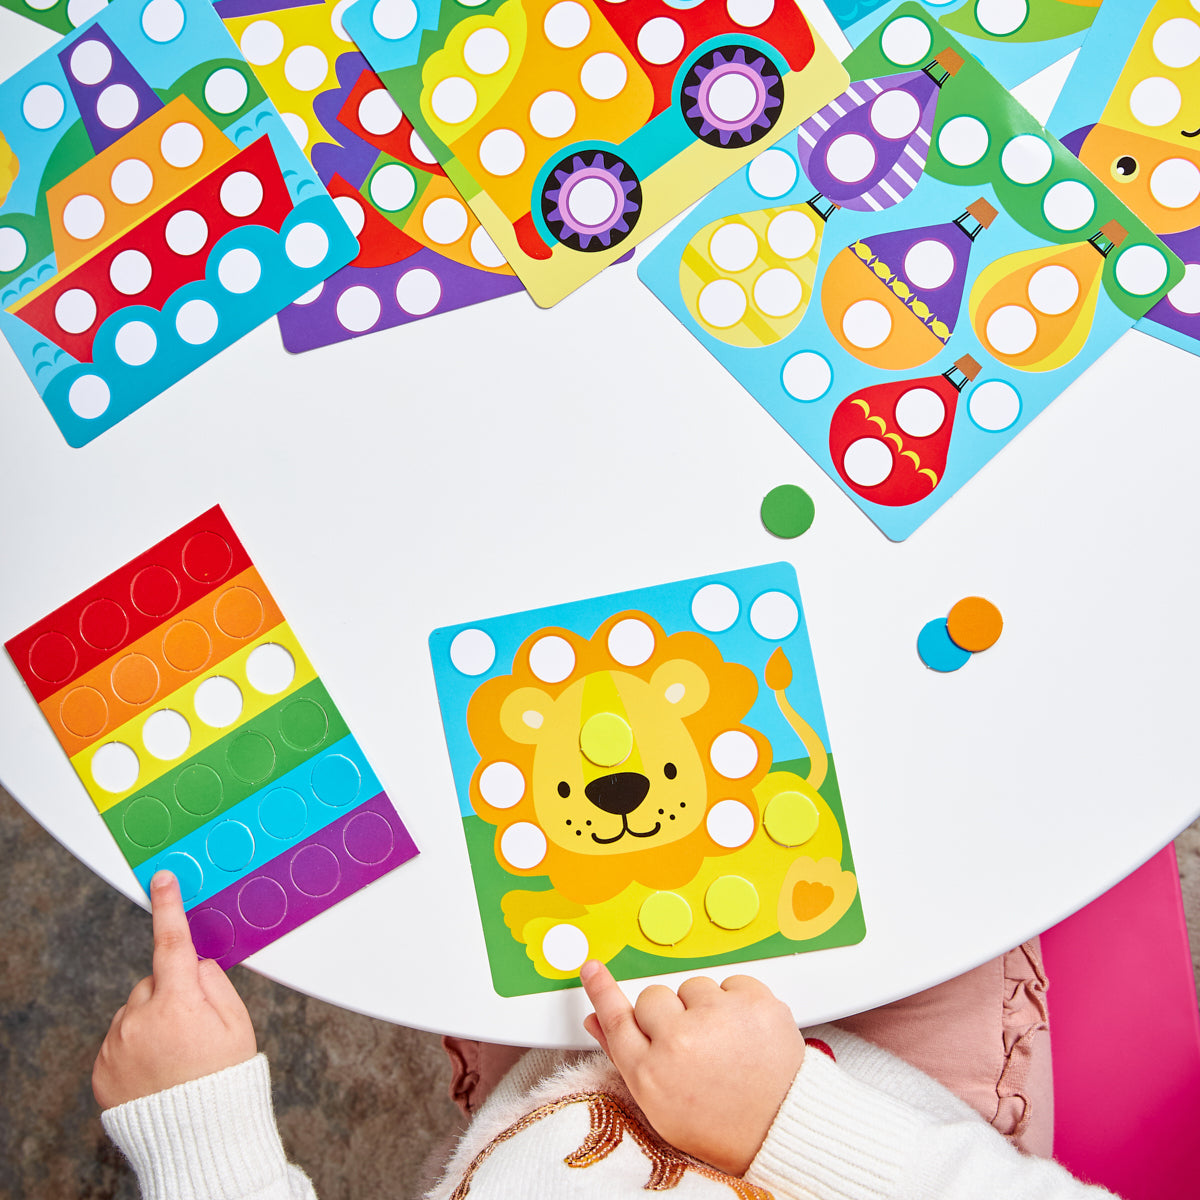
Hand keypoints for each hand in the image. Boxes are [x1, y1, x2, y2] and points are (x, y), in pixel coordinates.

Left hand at [92, 871, 256, 1108]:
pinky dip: (135, 1045)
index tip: (162, 878)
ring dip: (151, 1020)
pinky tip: (156, 1068)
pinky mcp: (102, 1068)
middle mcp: (141, 1019)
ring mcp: (117, 1045)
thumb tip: (196, 962)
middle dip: (171, 992)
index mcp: (180, 1002)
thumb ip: (215, 982)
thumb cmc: (223, 1079)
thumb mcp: (238, 1024)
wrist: (195, 1136)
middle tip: (193, 1026)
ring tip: (174, 1054)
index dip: (169, 907)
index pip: (174, 943)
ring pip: (135, 1010)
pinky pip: (119, 1039)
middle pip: (154, 981)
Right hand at [581, 961, 804, 1175]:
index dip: (601, 990)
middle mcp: (680, 1041)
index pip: (616, 1018)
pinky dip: (736, 1003)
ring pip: (693, 986)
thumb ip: (624, 1057)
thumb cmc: (721, 1123)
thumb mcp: (661, 1104)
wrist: (781, 1129)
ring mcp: (718, 1017)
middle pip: (653, 997)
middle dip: (668, 1014)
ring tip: (723, 1045)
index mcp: (652, 1073)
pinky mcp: (754, 1002)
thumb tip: (596, 1020)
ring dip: (704, 1007)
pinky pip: (730, 982)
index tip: (593, 969)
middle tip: (691, 1046)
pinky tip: (743, 1035)